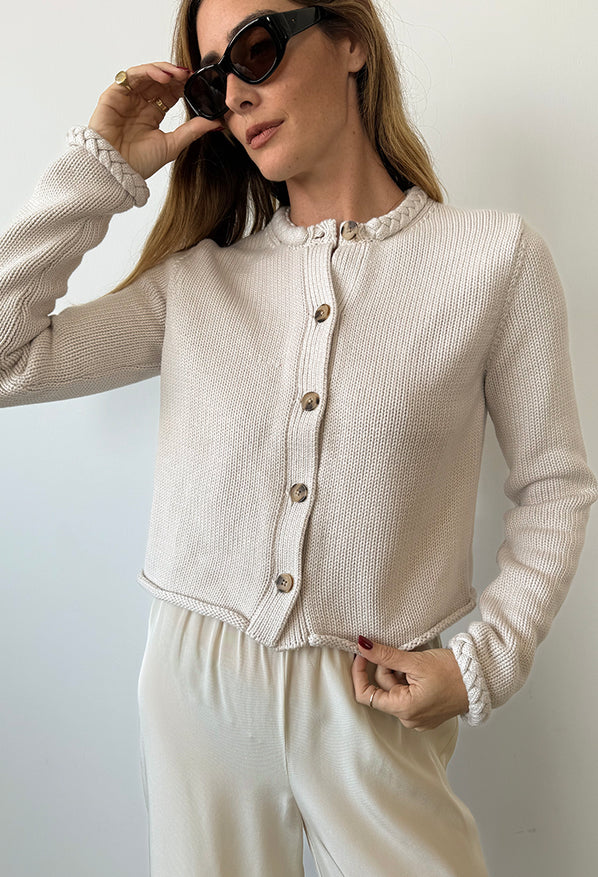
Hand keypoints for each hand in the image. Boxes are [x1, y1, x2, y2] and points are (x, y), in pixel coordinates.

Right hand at [88, 62, 224, 178]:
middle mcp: (140, 104)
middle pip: (159, 80)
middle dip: (176, 75)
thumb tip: (218, 123)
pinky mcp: (114, 95)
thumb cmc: (140, 163)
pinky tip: (163, 77)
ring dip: (164, 70)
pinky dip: (148, 72)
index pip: (170, 92)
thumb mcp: (173, 145)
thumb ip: (193, 130)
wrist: (116, 171)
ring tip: (179, 74)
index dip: (183, 85)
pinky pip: (131, 76)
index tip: (198, 82)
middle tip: (191, 75)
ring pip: (147, 74)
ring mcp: (126, 98)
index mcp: (153, 114)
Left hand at [351, 638, 468, 730]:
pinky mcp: (426, 712)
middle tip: (401, 654)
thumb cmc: (454, 672)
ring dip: (398, 673)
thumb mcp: (415, 661)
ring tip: (417, 663)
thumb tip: (363, 646)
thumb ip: (386, 655)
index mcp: (405, 710)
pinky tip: (421, 671)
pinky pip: (407, 695)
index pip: (366, 695)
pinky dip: (408, 680)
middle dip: (386, 669)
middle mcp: (409, 719)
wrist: (482, 678)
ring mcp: (418, 717)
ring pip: (395, 690)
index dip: (359, 673)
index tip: (362, 654)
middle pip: (382, 690)